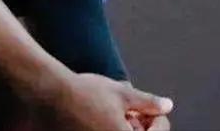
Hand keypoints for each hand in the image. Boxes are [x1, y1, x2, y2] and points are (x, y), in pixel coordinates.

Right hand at [35, 73, 172, 130]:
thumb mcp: (122, 93)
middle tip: (138, 113)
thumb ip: (147, 102)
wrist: (53, 95)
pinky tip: (107, 120)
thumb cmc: (86, 92)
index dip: (159, 120)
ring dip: (128, 129)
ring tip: (121, 115)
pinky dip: (112, 129)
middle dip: (144, 127)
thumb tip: (166, 105)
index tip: (156, 110)